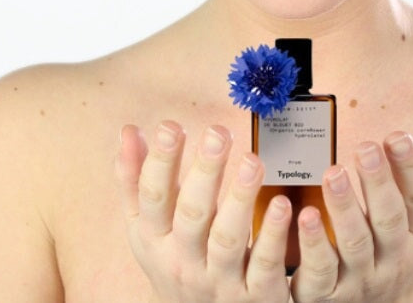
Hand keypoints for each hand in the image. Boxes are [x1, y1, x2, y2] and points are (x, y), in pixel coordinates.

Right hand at [115, 121, 292, 302]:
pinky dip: (274, 234)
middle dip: (204, 172)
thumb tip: (128, 131)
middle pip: (191, 215)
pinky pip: (264, 264)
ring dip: (240, 198)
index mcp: (155, 241)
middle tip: (218, 132)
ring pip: (227, 240)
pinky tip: (283, 204)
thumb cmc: (174, 262)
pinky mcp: (255, 294)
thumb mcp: (147, 230)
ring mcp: (220, 281)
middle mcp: (183, 262)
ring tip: (253, 161)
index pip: (154, 198)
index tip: (171, 126)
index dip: (160, 162)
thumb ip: (136, 181)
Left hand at [290, 122, 412, 302]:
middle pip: (389, 219)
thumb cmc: (412, 246)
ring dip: (344, 207)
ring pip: (355, 243)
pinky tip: (306, 215)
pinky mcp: (331, 291)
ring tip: (333, 172)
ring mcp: (363, 275)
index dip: (410, 167)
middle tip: (365, 147)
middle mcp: (396, 255)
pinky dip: (314, 242)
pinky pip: (322, 269)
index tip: (396, 136)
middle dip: (378, 182)